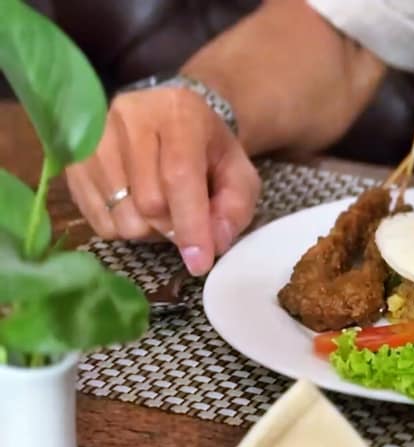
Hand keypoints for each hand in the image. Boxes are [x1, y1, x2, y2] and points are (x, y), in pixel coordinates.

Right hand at [65, 87, 260, 275]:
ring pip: (120, 216)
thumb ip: (235, 206)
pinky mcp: (73, 159)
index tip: (200, 262)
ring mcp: (95, 136)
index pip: (179, 175)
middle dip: (172, 229)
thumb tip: (216, 243)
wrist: (169, 117)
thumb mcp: (237, 172)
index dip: (191, 225)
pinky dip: (121, 228)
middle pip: (148, 202)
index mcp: (179, 114)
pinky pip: (96, 219)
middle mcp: (131, 117)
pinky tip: (135, 209)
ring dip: (147, 231)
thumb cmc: (207, 148)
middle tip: (185, 224)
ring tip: (161, 211)